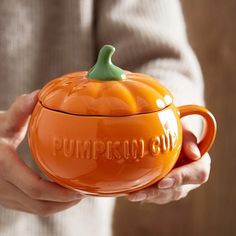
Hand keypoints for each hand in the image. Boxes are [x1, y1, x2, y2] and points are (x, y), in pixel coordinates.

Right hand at [0, 91, 84, 216]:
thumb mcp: (2, 121)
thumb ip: (19, 110)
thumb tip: (39, 94)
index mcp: (3, 166)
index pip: (36, 188)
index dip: (61, 192)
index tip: (81, 188)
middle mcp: (2, 186)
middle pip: (40, 205)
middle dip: (66, 202)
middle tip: (85, 191)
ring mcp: (4, 196)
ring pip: (37, 210)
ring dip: (60, 205)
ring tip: (77, 194)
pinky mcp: (7, 198)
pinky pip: (31, 208)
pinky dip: (50, 204)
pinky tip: (61, 195)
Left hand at [128, 127, 210, 203]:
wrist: (171, 136)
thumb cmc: (177, 130)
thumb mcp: (184, 128)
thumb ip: (189, 138)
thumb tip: (194, 153)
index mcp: (200, 163)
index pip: (197, 174)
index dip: (180, 179)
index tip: (163, 182)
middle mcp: (191, 179)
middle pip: (177, 190)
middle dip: (156, 192)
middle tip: (139, 193)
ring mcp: (178, 186)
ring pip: (165, 196)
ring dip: (147, 196)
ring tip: (131, 195)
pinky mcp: (166, 190)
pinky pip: (157, 196)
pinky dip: (144, 194)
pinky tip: (131, 192)